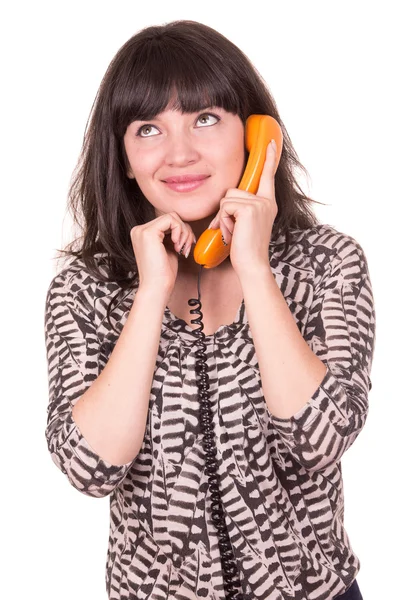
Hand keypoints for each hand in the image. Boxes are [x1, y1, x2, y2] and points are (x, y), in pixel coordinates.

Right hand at [130, 212, 195, 295]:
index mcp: (142, 234)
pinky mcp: (148, 233)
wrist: (156, 287)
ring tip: (183, 248)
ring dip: (184, 232)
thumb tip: (184, 225)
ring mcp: (142, 230)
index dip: (181, 231)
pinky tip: (177, 245)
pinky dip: (180, 231)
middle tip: (186, 247)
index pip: (166, 221)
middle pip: (170, 217)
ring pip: (172, 217)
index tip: (186, 245)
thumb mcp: (168, 248)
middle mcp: (139, 230)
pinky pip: (171, 220)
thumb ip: (171, 235)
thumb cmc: (163, 273)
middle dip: (184, 231)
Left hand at [208, 139, 277, 277]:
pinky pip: (225, 206)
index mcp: (268, 203)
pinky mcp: (249, 208)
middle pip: (233, 190)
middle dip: (226, 211)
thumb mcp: (247, 224)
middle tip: (232, 230)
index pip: (268, 176)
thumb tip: (229, 200)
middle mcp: (266, 201)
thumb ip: (243, 209)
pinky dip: (223, 221)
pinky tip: (232, 233)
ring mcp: (259, 203)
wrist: (252, 264)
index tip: (269, 143)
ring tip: (233, 232)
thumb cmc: (246, 248)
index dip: (269, 158)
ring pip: (227, 198)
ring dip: (223, 218)